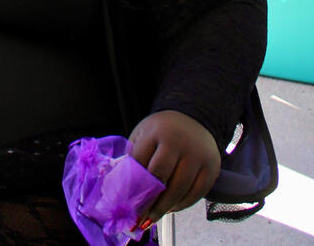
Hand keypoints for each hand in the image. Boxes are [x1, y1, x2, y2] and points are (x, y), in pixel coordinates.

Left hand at [129, 111, 220, 227]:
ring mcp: (198, 154)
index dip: (132, 184)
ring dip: (165, 207)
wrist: (194, 119)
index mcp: (157, 130)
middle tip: (140, 216)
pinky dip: (182, 205)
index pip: (141, 161)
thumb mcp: (144, 134)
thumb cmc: (162, 131)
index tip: (126, 201)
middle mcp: (179, 141)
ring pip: (180, 189)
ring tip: (153, 215)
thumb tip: (124, 188)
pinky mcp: (212, 167)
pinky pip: (196, 194)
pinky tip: (171, 208)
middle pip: (161, 176)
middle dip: (149, 199)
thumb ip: (134, 156)